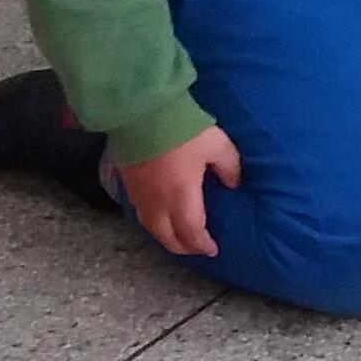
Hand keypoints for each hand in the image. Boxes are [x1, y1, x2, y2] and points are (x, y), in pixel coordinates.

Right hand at [116, 125, 240, 257]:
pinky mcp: (126, 182)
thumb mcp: (218, 147)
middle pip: (167, 237)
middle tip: (196, 248)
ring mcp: (138, 194)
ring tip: (178, 237)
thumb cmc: (183, 130)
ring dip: (165, 237)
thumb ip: (229, 168)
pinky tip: (158, 216)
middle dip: (183, 247)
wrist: (142, 111)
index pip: (191, 233)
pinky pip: (138, 212)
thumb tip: (234, 185)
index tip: (213, 249)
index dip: (202, 245)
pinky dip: (151, 222)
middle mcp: (157, 202)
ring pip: (150, 228)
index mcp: (181, 197)